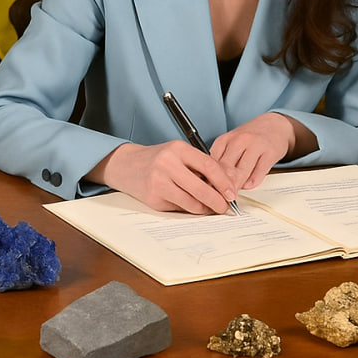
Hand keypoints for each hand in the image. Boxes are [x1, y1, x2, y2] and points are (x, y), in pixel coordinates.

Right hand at [96, 140, 239, 213]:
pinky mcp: (153, 198)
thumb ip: (199, 165)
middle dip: (218, 202)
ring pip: (192, 203)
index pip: (209, 166)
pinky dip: (188, 209)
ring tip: (209, 207)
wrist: (126, 165)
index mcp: (177, 149)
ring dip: (204, 209)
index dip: (224, 182)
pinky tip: (190, 204)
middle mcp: (167, 164)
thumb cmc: (157, 159)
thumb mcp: (177, 154)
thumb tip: (225, 185)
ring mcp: (158, 182)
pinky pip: (179, 208)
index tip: (232, 193)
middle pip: (202, 189)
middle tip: (224, 207)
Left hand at [209, 112, 314, 190]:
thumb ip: (221, 160)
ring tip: (232, 196)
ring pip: (242, 171)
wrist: (273, 125)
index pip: (212, 163)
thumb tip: (210, 182)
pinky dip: (253, 181)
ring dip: (236, 186)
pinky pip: (260, 170)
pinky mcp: (270, 152)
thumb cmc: (248, 138)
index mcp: (224, 140)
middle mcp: (239, 140)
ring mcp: (255, 146)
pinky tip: (249, 186)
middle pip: (226, 168)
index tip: (207, 192)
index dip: (209, 180)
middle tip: (219, 200)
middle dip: (221, 187)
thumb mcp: (230, 144)